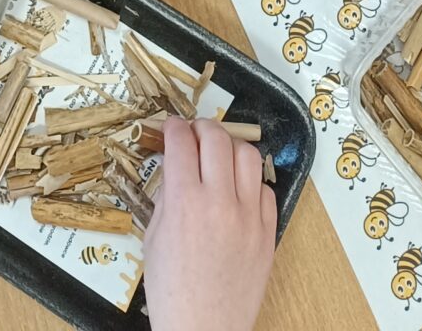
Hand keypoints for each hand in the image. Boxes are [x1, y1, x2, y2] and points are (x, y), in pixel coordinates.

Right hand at [143, 118, 275, 330]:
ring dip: (230, 147)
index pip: (181, 142)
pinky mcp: (268, 233)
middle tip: (193, 134)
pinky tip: (238, 190)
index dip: (173, 127)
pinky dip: (250, 182)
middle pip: (216, 138)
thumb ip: (166, 197)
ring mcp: (249, 216)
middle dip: (201, 128)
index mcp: (185, 203)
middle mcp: (221, 202)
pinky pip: (265, 189)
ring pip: (248, 155)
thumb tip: (176, 166)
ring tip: (219, 155)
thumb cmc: (171, 293)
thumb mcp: (154, 239)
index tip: (171, 127)